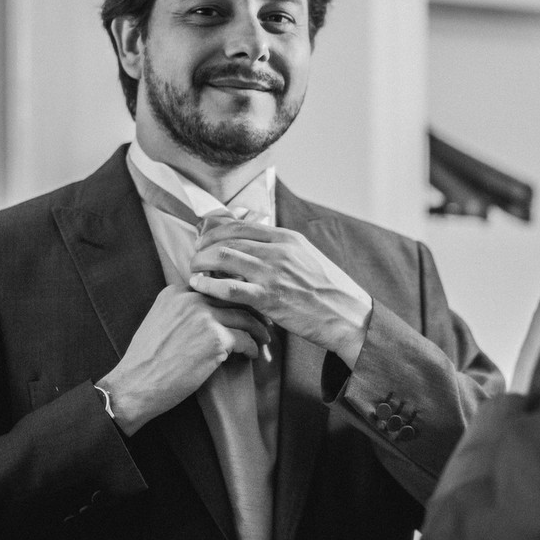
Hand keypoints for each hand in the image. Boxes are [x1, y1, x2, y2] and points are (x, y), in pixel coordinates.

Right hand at [98, 283, 270, 435]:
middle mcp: (191, 299)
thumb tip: (208, 311)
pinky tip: (253, 354)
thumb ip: (182, 309)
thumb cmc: (146, 360)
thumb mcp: (159, 320)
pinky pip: (245, 339)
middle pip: (233, 298)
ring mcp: (205, 317)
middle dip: (252, 310)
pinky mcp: (216, 339)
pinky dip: (253, 347)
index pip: (215, 287)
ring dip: (257, 329)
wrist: (135, 384)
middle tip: (264, 321)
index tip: (245, 306)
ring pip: (244, 316)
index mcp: (177, 292)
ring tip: (264, 338)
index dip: (233, 297)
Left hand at [188, 221, 373, 367]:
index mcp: (286, 238)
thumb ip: (280, 248)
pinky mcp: (269, 298)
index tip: (204, 241)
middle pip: (227, 239)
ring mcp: (273, 273)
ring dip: (201, 264)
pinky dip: (209, 286)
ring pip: (223, 258)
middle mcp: (278, 250)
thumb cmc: (326, 288)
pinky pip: (229, 288)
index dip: (214, 231)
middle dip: (203, 248)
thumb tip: (254, 242)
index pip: (239, 225)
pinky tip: (199, 287)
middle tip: (194, 258)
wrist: (346, 314)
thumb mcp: (305, 256)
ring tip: (193, 272)